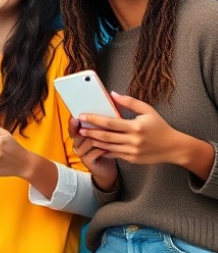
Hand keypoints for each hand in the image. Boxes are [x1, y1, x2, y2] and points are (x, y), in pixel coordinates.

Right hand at [69, 117, 117, 190]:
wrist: (106, 170)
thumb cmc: (105, 150)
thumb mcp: (100, 137)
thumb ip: (98, 127)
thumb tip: (103, 113)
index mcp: (78, 137)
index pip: (73, 128)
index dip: (73, 123)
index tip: (76, 117)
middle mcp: (77, 144)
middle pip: (78, 133)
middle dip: (86, 128)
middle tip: (92, 123)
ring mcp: (81, 153)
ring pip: (88, 141)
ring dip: (98, 138)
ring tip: (109, 135)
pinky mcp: (87, 161)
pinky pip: (94, 152)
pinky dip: (102, 149)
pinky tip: (109, 147)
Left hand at [78, 92, 205, 168]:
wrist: (174, 148)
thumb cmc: (160, 127)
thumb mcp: (148, 111)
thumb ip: (130, 102)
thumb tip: (112, 94)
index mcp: (135, 127)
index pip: (109, 123)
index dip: (94, 120)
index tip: (82, 116)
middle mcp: (133, 140)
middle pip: (105, 136)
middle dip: (90, 132)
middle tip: (79, 128)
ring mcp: (132, 151)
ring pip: (108, 147)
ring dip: (94, 142)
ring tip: (84, 136)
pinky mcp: (132, 159)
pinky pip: (114, 154)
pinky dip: (104, 150)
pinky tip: (96, 146)